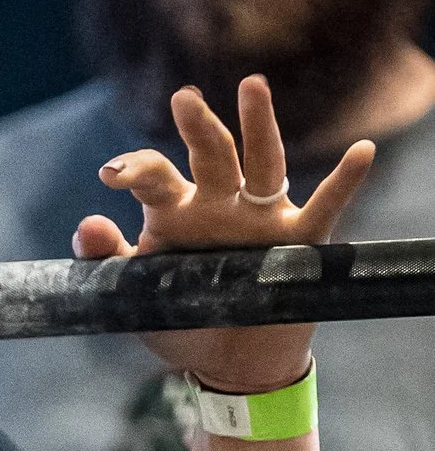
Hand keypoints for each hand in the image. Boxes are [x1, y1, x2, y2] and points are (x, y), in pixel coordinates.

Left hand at [73, 76, 372, 392]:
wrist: (228, 364)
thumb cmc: (180, 320)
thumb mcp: (138, 296)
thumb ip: (110, 262)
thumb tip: (87, 226)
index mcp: (176, 212)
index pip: (155, 176)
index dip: (136, 170)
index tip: (113, 174)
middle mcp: (219, 203)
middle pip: (210, 156)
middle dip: (197, 127)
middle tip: (182, 99)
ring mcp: (261, 216)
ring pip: (262, 163)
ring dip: (259, 126)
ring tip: (251, 86)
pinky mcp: (298, 240)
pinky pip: (323, 207)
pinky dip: (344, 181)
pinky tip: (362, 152)